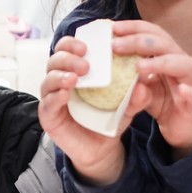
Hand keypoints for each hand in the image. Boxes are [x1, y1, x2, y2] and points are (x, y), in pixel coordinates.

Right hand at [38, 35, 146, 184]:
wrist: (102, 149)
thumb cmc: (109, 120)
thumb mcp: (126, 106)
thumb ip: (135, 96)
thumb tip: (144, 83)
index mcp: (76, 70)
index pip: (67, 49)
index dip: (73, 43)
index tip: (87, 46)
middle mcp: (60, 80)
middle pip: (55, 60)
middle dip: (68, 58)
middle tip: (85, 65)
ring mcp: (52, 97)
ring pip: (48, 79)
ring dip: (60, 75)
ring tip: (74, 79)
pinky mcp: (48, 116)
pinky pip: (47, 103)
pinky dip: (55, 97)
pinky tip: (65, 94)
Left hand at [111, 21, 191, 157]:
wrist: (181, 127)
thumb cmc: (161, 100)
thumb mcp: (139, 86)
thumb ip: (127, 75)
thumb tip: (108, 60)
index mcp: (167, 54)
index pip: (152, 33)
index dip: (133, 28)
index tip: (112, 28)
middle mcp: (182, 63)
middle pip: (164, 44)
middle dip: (139, 42)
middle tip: (115, 46)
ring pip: (184, 65)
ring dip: (161, 63)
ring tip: (140, 67)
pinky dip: (191, 92)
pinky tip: (182, 90)